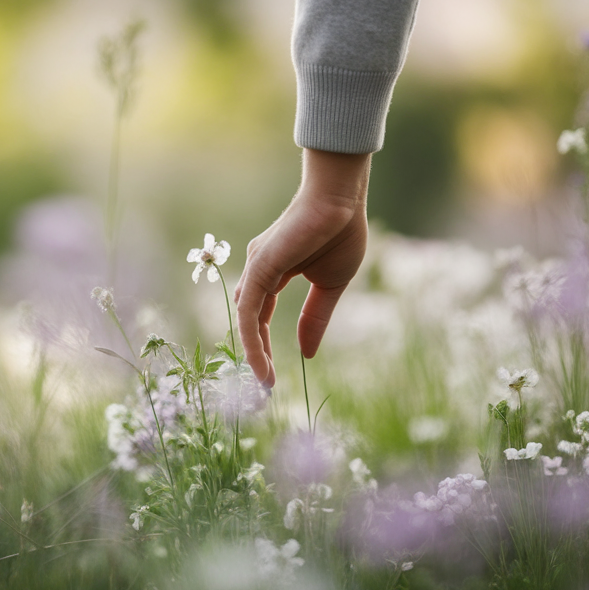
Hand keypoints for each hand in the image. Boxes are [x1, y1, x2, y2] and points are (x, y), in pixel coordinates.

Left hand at [234, 149, 370, 386]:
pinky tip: (262, 365)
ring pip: (246, 322)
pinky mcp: (259, 269)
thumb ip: (315, 318)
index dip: (263, 346)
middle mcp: (257, 270)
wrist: (341, 200)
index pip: (259, 317)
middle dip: (254, 356)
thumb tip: (306, 354)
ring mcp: (255, 269)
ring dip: (253, 356)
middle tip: (264, 389)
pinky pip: (249, 314)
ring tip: (264, 384)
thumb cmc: (339, 232)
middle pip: (248, 322)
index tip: (273, 376)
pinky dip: (252, 342)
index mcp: (272, 272)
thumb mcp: (330, 285)